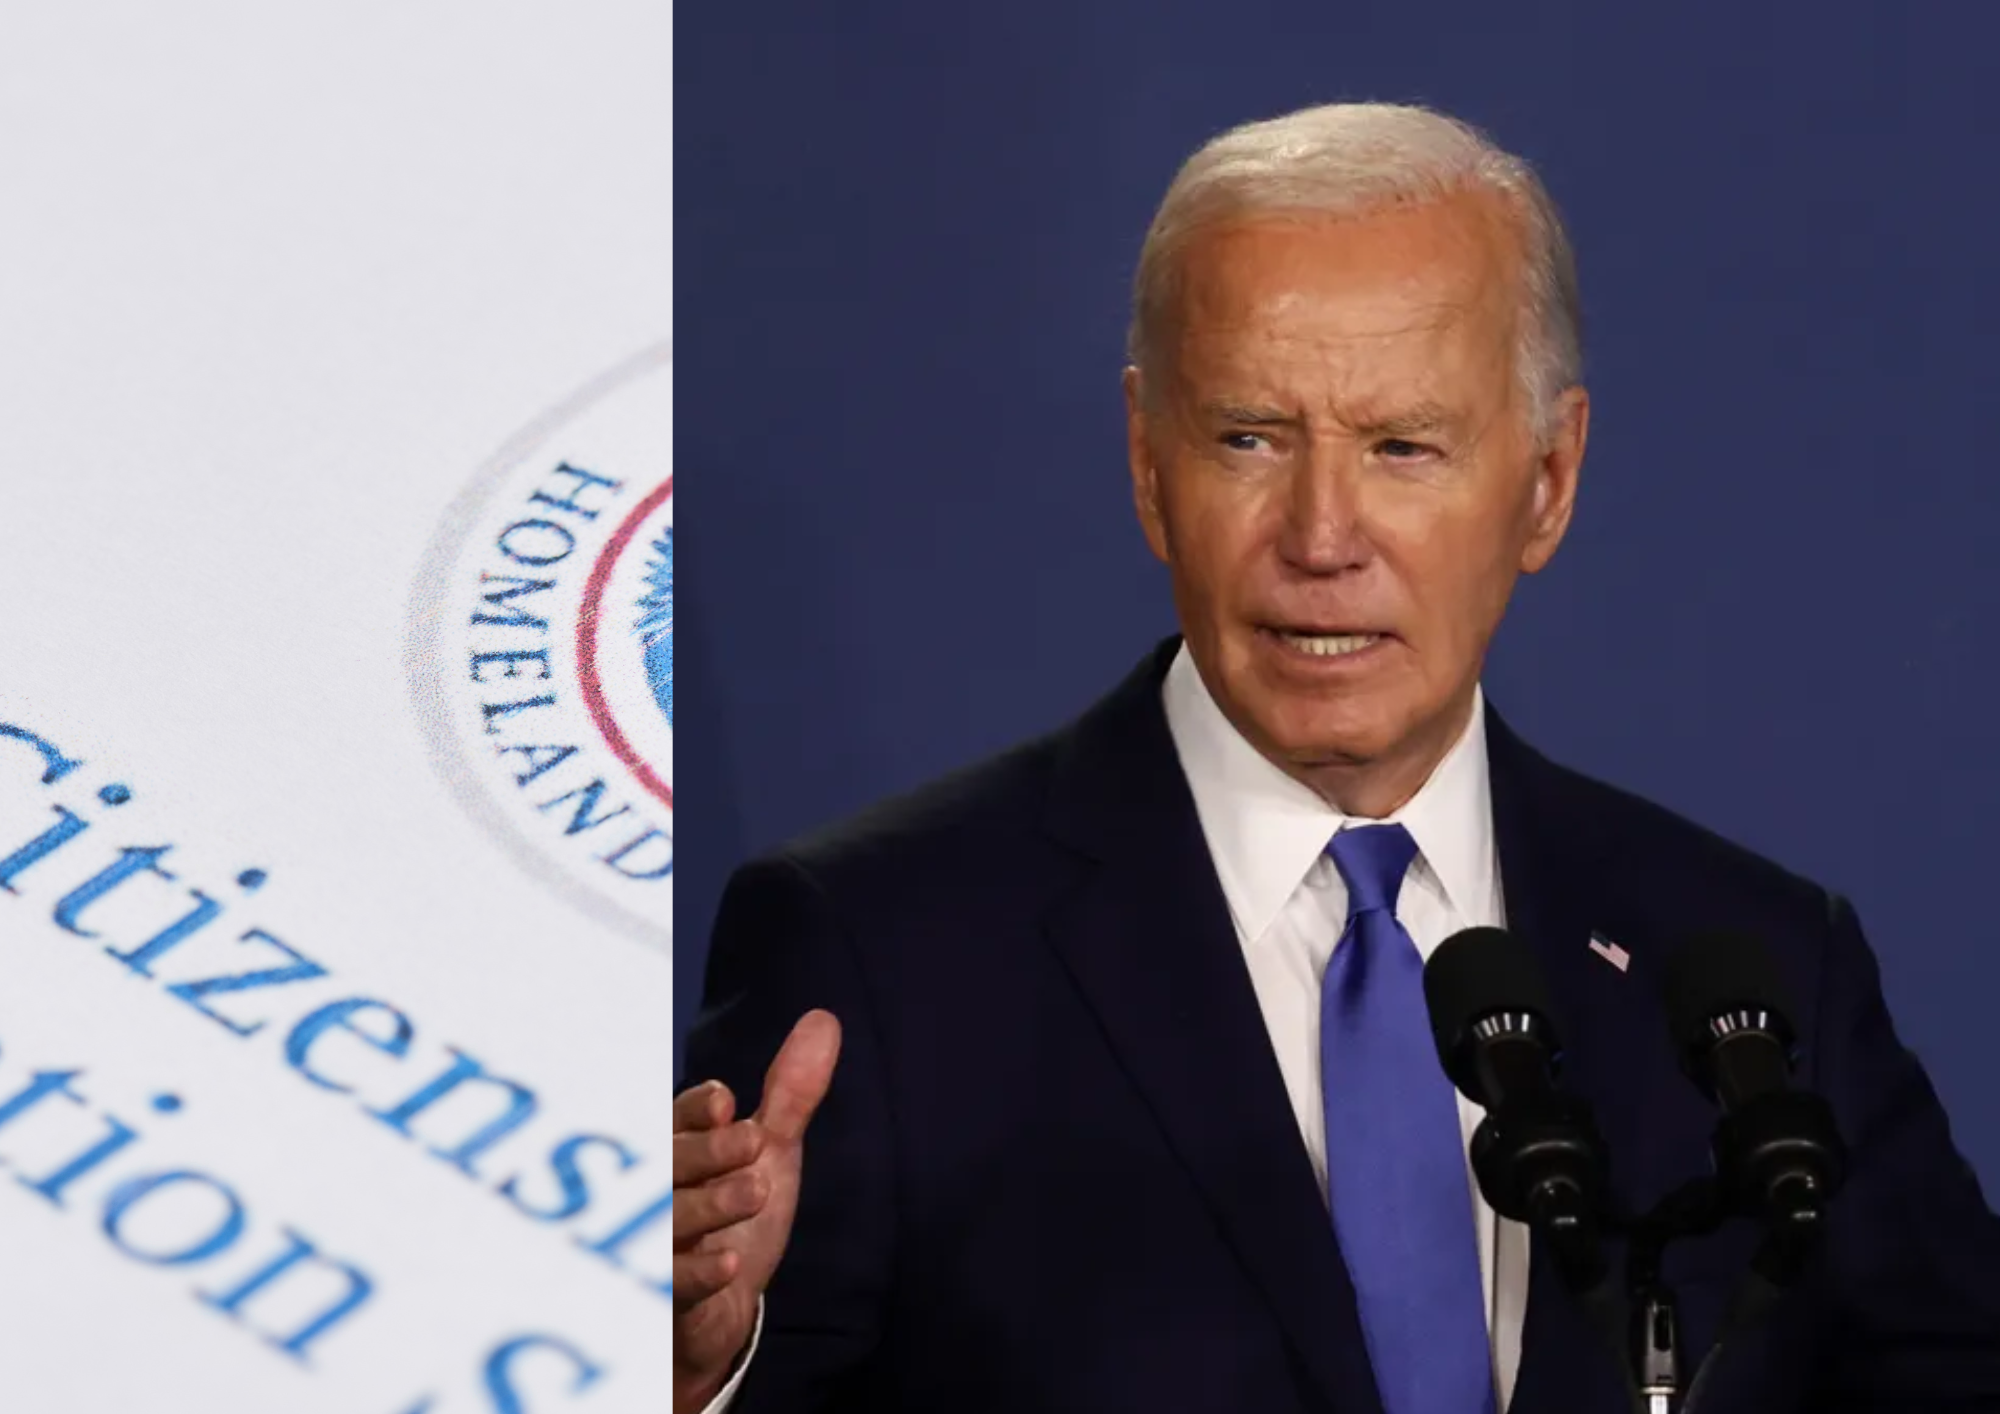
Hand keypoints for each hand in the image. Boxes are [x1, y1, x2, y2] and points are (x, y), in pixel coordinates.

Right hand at [673, 1010, 841, 1412]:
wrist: (724, 1316)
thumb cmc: (736, 1221)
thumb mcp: (768, 1154)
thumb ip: (789, 1095)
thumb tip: (825, 1020)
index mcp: (678, 1149)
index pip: (676, 1119)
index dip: (696, 1109)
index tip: (726, 1101)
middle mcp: (654, 1195)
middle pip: (666, 1163)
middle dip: (704, 1150)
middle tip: (750, 1142)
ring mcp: (650, 1249)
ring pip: (663, 1220)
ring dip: (705, 1204)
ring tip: (754, 1191)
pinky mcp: (658, 1304)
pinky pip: (667, 1288)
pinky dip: (694, 1274)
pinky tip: (727, 1264)